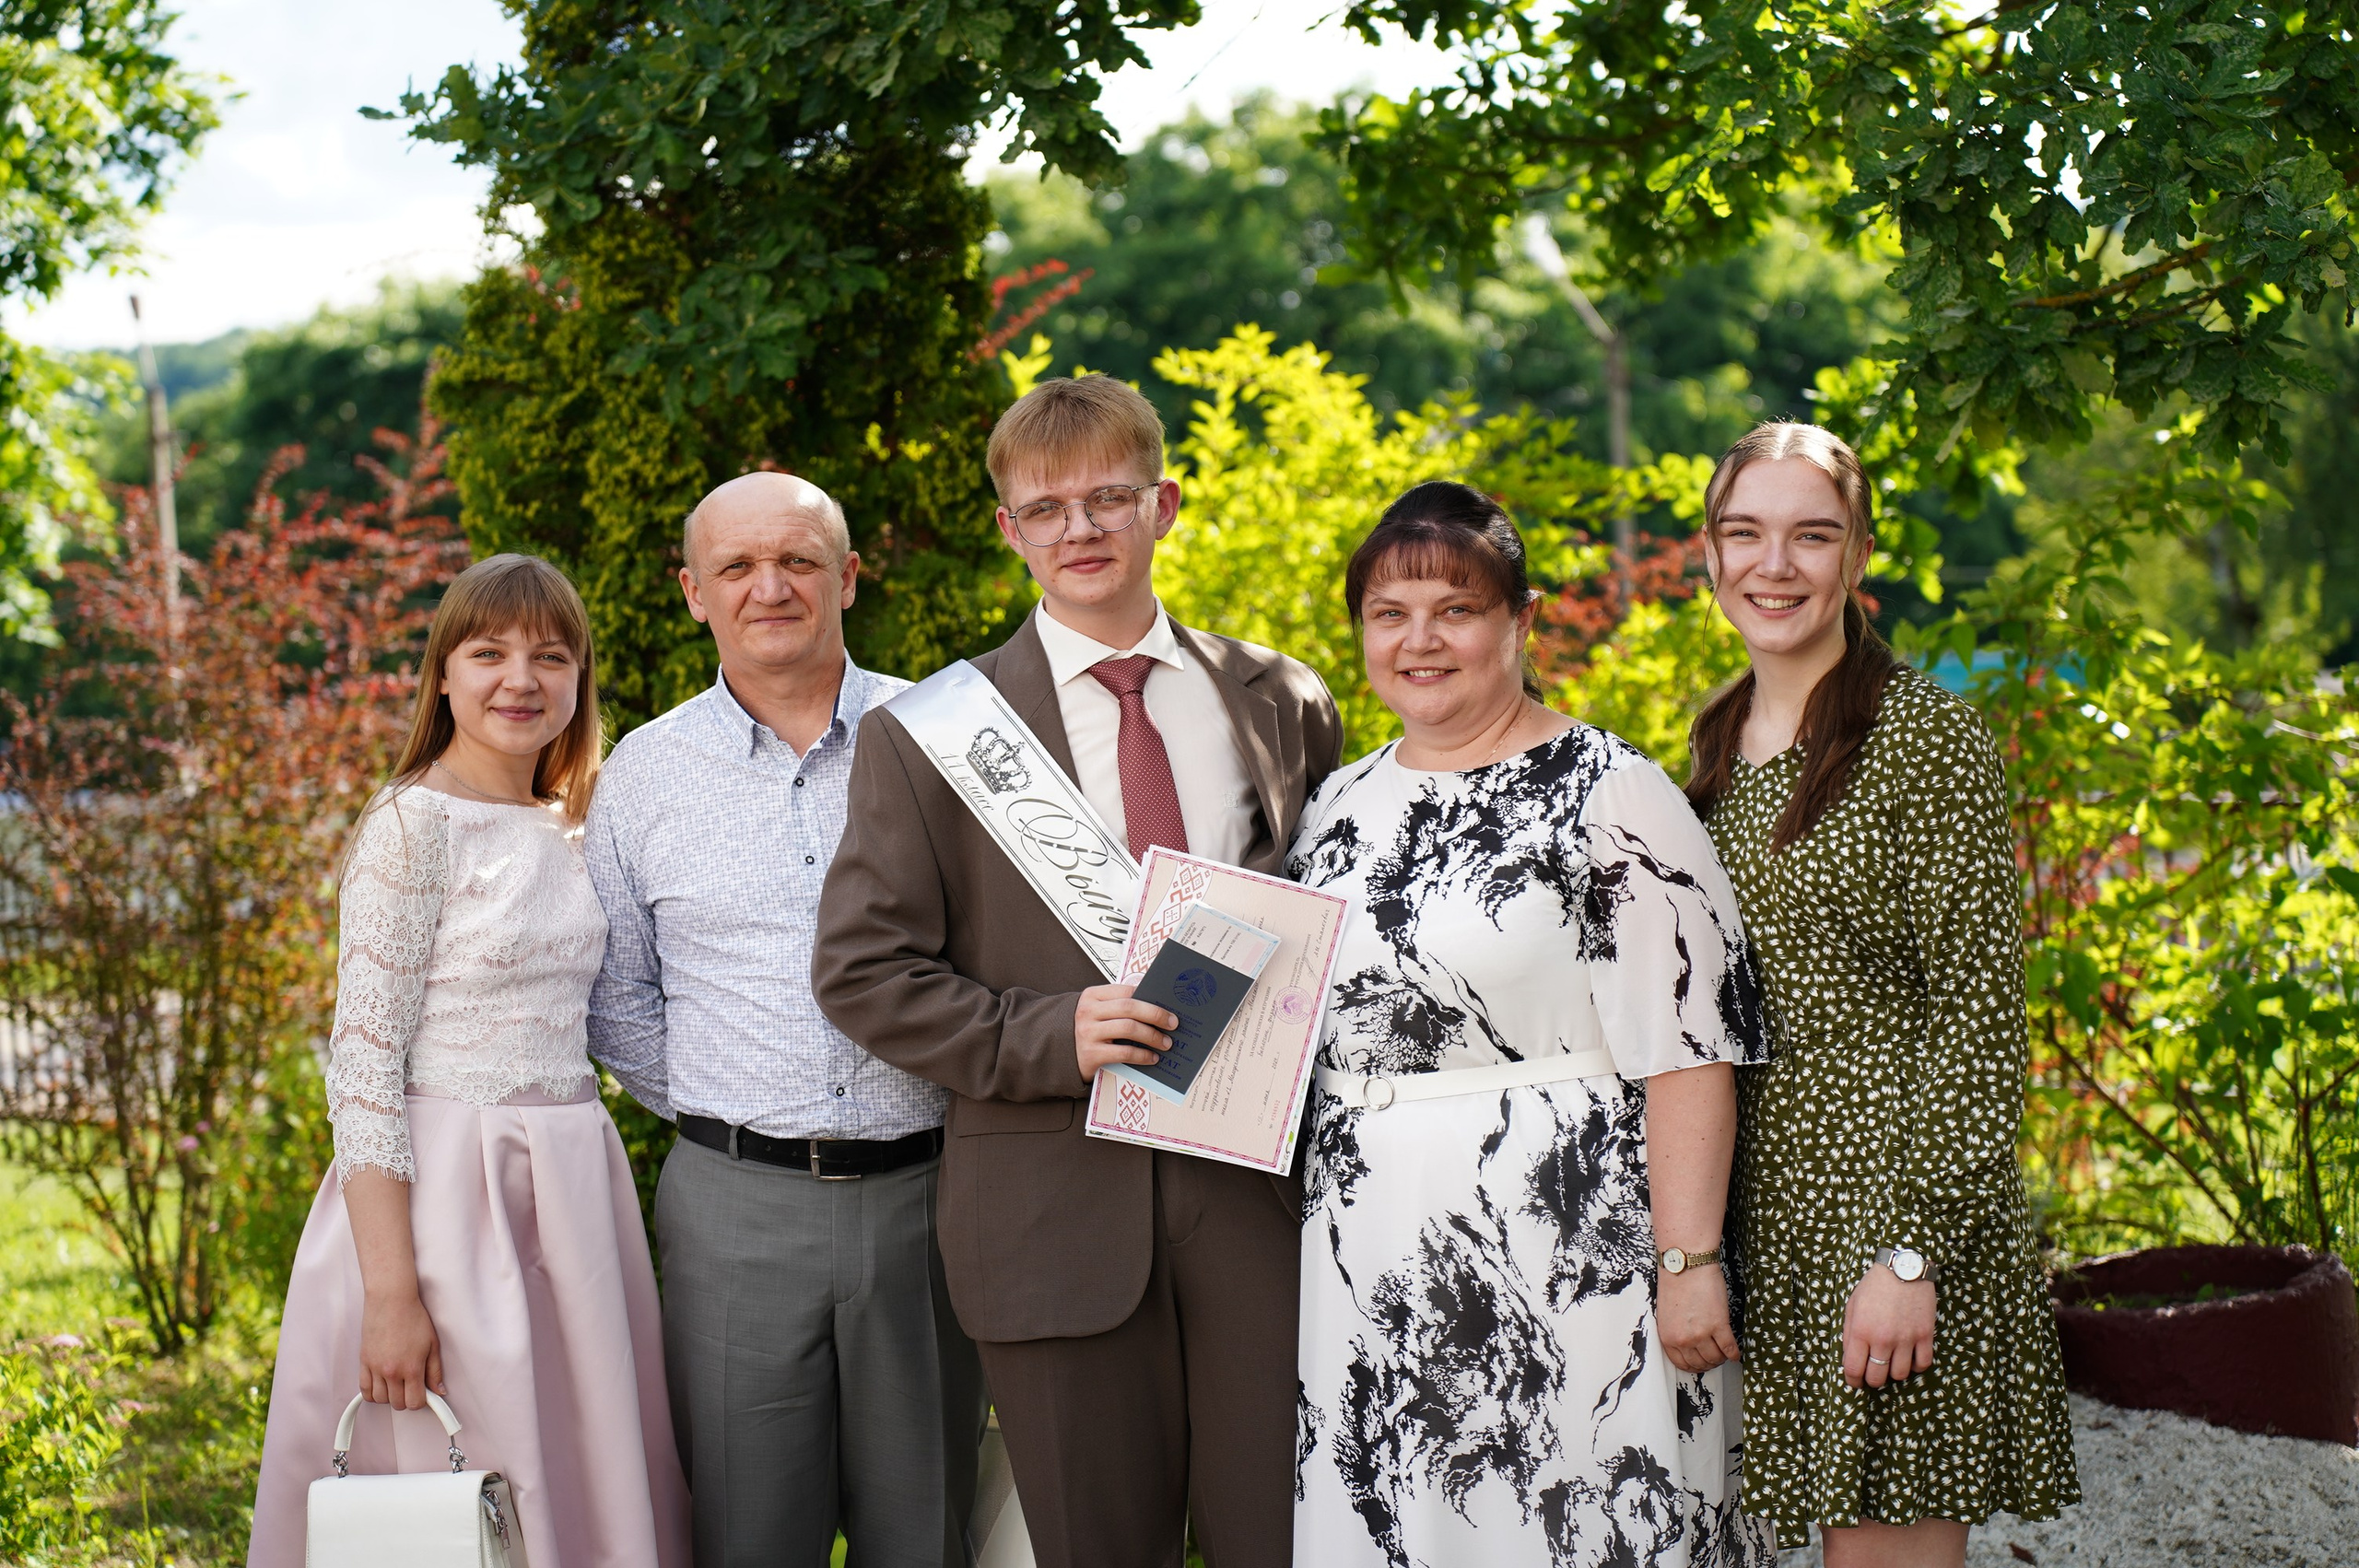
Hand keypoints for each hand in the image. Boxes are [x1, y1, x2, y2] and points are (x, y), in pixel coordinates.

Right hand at [359, 1288, 444, 1409]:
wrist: (391, 1301)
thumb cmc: (413, 1318)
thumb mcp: (432, 1344)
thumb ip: (435, 1371)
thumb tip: (439, 1391)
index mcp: (411, 1368)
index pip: (415, 1402)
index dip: (421, 1401)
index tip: (424, 1394)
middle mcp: (391, 1371)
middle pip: (397, 1404)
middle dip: (406, 1399)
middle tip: (411, 1387)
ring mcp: (375, 1368)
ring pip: (380, 1400)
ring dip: (390, 1397)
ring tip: (397, 1384)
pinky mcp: (363, 1362)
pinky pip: (364, 1390)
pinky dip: (372, 1393)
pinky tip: (381, 1386)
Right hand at [1074, 983, 1175, 1082]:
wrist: (1058, 1052)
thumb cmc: (1087, 1030)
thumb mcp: (1097, 1011)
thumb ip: (1118, 1005)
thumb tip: (1155, 1005)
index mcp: (1092, 996)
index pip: (1126, 991)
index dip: (1149, 997)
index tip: (1168, 1006)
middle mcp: (1089, 1012)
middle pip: (1129, 1007)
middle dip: (1155, 1015)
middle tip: (1173, 1023)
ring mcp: (1088, 1032)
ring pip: (1129, 1028)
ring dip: (1152, 1036)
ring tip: (1165, 1042)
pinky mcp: (1091, 1054)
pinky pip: (1124, 1052)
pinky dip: (1142, 1055)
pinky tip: (1152, 1057)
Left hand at [1657, 1266, 1740, 1373]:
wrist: (1687, 1263)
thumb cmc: (1676, 1281)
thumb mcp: (1668, 1313)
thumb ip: (1676, 1331)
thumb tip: (1688, 1344)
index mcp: (1668, 1336)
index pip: (1681, 1363)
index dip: (1693, 1366)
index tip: (1700, 1364)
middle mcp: (1683, 1339)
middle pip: (1700, 1363)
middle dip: (1708, 1363)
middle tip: (1714, 1358)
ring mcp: (1701, 1333)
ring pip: (1715, 1358)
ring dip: (1721, 1358)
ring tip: (1724, 1353)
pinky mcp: (1718, 1325)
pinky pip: (1729, 1348)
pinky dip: (1734, 1353)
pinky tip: (1735, 1353)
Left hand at [1841, 1265, 1935, 1389]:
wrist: (1903, 1268)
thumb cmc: (1874, 1286)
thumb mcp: (1852, 1306)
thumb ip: (1848, 1334)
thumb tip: (1849, 1358)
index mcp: (1860, 1331)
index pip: (1853, 1369)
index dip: (1852, 1381)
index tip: (1854, 1382)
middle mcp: (1883, 1338)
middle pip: (1877, 1377)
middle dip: (1872, 1380)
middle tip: (1872, 1375)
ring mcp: (1906, 1338)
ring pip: (1900, 1375)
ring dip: (1893, 1373)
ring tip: (1890, 1364)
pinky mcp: (1925, 1335)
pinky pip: (1922, 1364)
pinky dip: (1915, 1366)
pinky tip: (1909, 1358)